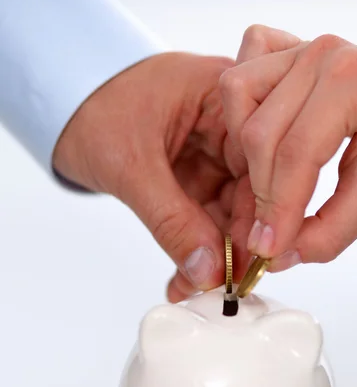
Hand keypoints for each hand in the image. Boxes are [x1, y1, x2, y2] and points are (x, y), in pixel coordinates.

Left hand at [53, 53, 254, 300]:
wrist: (63, 103)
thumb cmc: (93, 107)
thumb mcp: (132, 165)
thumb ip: (172, 220)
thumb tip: (208, 269)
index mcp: (225, 98)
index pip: (260, 162)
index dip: (262, 214)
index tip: (251, 259)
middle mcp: (228, 125)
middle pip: (252, 192)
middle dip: (237, 244)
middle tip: (225, 284)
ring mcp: (213, 154)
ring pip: (230, 213)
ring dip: (215, 255)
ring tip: (199, 289)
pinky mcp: (197, 177)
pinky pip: (206, 219)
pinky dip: (196, 249)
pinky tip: (185, 278)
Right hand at [220, 26, 356, 269]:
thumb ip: (328, 233)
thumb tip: (277, 256)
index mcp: (352, 81)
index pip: (295, 154)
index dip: (277, 210)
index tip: (267, 249)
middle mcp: (321, 54)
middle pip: (258, 133)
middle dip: (259, 192)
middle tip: (267, 231)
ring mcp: (303, 48)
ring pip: (238, 97)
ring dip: (243, 150)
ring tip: (266, 185)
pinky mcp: (291, 53)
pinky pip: (243, 75)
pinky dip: (239, 108)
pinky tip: (259, 138)